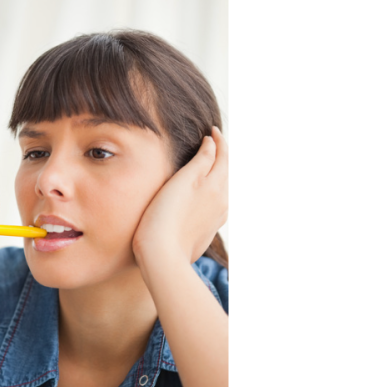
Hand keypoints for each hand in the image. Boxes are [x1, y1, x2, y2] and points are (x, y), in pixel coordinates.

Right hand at [132, 126, 227, 264]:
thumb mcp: (183, 181)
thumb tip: (212, 143)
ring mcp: (215, 219)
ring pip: (221, 190)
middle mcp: (222, 202)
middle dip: (220, 156)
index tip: (212, 130)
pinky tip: (199, 195)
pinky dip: (210, 192)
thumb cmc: (165, 216)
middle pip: (225, 173)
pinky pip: (214, 205)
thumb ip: (201, 160)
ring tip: (206, 167)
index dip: (218, 140)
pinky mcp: (206, 232)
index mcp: (217, 186)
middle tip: (211, 144)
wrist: (162, 256)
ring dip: (216, 175)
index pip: (223, 156)